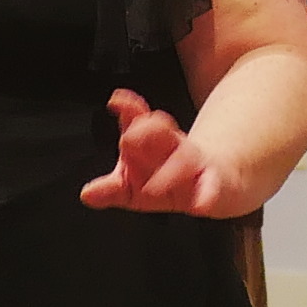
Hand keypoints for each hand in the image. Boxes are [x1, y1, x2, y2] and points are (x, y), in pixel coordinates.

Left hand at [83, 87, 255, 219]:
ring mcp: (196, 164)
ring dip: (168, 172)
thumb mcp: (139, 182)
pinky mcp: (216, 183)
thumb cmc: (173, 175)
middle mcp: (174, 147)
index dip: (129, 110)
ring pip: (183, 159)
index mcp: (153, 142)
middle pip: (160, 131)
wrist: (220, 179)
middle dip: (146, 132)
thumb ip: (112, 188)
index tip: (117, 102)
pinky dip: (206, 196)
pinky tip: (199, 204)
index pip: (139, 120)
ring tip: (151, 190)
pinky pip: (212, 188)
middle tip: (128, 140)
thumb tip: (86, 195)